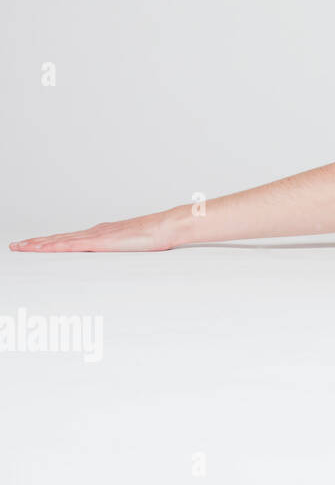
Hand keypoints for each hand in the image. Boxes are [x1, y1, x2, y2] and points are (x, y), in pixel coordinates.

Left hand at [10, 214, 174, 252]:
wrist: (166, 226)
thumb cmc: (157, 236)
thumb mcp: (137, 246)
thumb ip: (126, 250)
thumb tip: (123, 258)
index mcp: (103, 234)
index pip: (71, 239)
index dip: (51, 242)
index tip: (35, 245)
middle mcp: (95, 232)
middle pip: (59, 238)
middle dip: (37, 243)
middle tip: (16, 245)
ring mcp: (96, 236)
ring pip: (60, 241)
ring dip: (38, 244)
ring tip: (20, 247)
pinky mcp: (99, 242)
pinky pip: (70, 245)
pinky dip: (53, 247)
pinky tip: (41, 249)